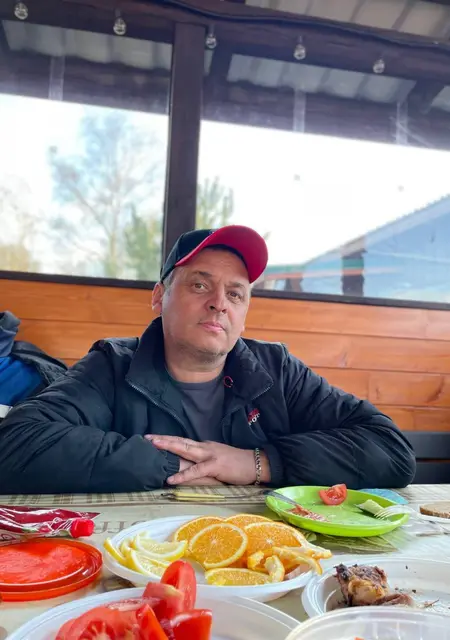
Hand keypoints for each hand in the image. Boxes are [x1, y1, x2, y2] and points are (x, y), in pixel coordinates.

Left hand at [147, 435, 270, 484]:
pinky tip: (171, 478)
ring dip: (169, 447)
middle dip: (163, 439)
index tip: (153, 438)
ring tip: (154, 447)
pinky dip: (182, 474)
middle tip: (147, 437)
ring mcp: (209, 455)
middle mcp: (204, 447)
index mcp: (204, 446)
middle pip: (180, 441)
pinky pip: (195, 471)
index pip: (183, 441)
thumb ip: (203, 459)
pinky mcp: (215, 466)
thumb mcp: (217, 458)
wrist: (256, 464)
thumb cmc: (237, 464)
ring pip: (185, 449)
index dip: (168, 439)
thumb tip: (189, 464)